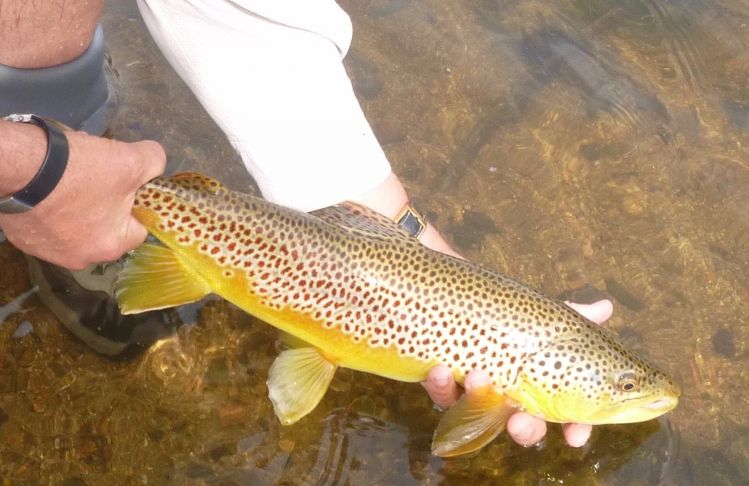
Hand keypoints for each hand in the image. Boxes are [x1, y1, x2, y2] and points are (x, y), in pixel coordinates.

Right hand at [0, 130, 165, 269]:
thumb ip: (154, 162)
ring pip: (77, 224)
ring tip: (70, 176)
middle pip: (107, 225)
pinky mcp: (23, 239)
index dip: (138, 202)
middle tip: (98, 175)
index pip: (140, 228)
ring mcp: (48, 251)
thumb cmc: (79, 170)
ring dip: (79, 203)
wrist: (15, 167)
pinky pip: (48, 222)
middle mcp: (80, 258)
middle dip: (107, 200)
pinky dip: (51, 206)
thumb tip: (157, 164)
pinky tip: (48, 185)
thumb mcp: (131, 160)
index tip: (128, 183)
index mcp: (111, 247)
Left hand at [422, 299, 613, 447]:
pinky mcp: (443, 382)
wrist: (452, 294)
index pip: (562, 414)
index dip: (573, 427)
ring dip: (479, 399)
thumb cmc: (505, 314)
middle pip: (521, 424)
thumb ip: (571, 316)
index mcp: (537, 384)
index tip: (575, 435)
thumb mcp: (540, 315)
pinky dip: (440, 385)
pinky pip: (440, 393)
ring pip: (478, 410)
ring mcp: (475, 391)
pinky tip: (440, 370)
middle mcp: (508, 394)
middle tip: (520, 422)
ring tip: (478, 378)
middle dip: (525, 429)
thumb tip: (605, 307)